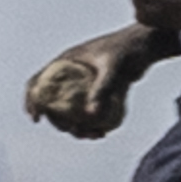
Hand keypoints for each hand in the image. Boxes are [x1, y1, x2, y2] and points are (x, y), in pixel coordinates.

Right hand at [23, 37, 141, 139]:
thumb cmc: (130, 49)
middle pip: (53, 101)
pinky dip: (94, 123)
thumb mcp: (114, 68)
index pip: (38, 82)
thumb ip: (103, 89)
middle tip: (73, 131)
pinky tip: (103, 132)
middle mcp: (71, 73)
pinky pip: (91, 110)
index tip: (36, 118)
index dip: (31, 101)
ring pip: (73, 109)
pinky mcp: (100, 91)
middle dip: (59, 121)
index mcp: (65, 62)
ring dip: (78, 126)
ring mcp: (85, 83)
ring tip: (93, 136)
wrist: (149, 45)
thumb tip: (91, 115)